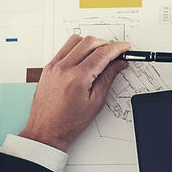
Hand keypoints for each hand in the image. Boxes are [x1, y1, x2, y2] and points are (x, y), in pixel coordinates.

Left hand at [18, 35, 130, 150]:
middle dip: (106, 44)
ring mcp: (54, 66)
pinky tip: (84, 58)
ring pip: (76, 40)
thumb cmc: (68, 123)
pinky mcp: (48, 68)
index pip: (102, 53)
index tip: (125, 48)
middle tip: (115, 54)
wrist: (46, 131)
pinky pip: (65, 48)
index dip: (117, 48)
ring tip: (100, 55)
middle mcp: (63, 68)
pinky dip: (77, 48)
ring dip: (91, 43)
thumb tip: (119, 64)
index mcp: (77, 78)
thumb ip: (108, 78)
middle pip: (89, 42)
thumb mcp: (95, 102)